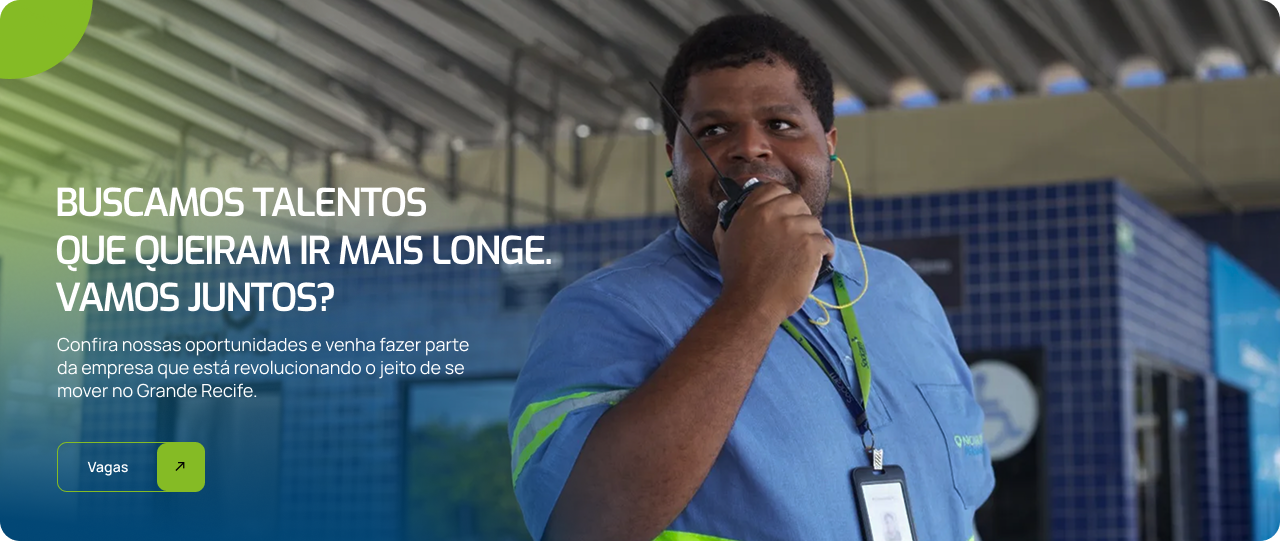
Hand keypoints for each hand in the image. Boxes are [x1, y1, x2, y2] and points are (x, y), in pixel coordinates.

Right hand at [713, 181, 834, 323]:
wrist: (752, 301)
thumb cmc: (737, 276)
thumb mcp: (724, 242)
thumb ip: (727, 223)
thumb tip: (727, 212)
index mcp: (752, 210)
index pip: (774, 189)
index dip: (781, 199)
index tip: (784, 212)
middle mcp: (773, 214)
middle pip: (797, 201)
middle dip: (799, 216)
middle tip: (796, 235)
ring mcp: (794, 228)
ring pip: (814, 222)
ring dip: (812, 236)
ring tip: (805, 253)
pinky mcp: (811, 245)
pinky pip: (826, 241)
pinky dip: (825, 252)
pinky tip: (817, 261)